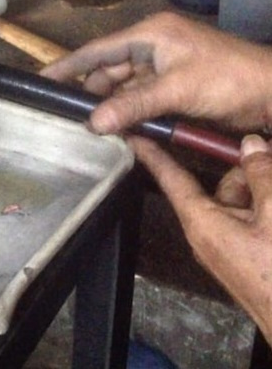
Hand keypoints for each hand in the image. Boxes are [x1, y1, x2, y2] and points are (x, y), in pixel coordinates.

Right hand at [41, 12, 271, 133]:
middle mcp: (153, 47)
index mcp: (150, 35)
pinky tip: (116, 129)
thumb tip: (93, 124)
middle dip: (90, 94)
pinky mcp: (174, 87)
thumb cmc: (229, 80)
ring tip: (89, 129)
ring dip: (111, 108)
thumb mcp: (178, 90)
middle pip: (108, 72)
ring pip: (124, 89)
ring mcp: (164, 67)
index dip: (68, 66)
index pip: (98, 50)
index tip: (40, 79)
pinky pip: (140, 99)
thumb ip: (133, 106)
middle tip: (67, 119)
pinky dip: (129, 113)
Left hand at [131, 134, 271, 340]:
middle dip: (248, 172)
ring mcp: (228, 246)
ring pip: (243, 202)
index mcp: (203, 222)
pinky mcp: (246, 256)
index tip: (133, 135)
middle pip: (222, 186)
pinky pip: (252, 221)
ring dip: (263, 192)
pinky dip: (266, 210)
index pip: (171, 178)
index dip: (153, 153)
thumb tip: (251, 147)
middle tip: (269, 157)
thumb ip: (262, 176)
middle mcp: (208, 233)